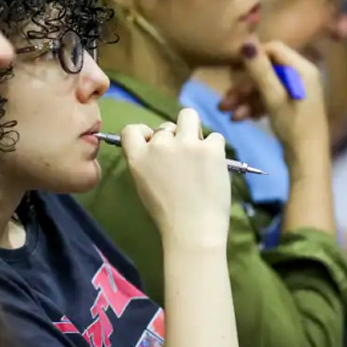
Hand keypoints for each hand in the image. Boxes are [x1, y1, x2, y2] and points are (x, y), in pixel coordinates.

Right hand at [121, 108, 230, 246]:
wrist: (193, 230)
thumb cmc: (167, 215)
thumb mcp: (144, 186)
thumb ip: (147, 162)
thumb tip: (158, 146)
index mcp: (138, 157)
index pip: (132, 129)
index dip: (144, 133)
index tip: (153, 143)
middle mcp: (159, 145)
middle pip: (165, 126)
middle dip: (174, 138)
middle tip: (183, 160)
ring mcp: (186, 144)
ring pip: (189, 116)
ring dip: (193, 130)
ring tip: (199, 152)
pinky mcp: (210, 148)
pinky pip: (215, 137)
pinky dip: (215, 149)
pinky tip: (213, 167)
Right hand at [219, 40, 328, 161]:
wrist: (307, 160)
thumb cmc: (294, 127)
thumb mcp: (273, 98)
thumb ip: (260, 70)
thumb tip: (246, 41)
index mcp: (302, 69)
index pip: (274, 49)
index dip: (253, 57)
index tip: (233, 72)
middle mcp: (301, 75)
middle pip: (267, 70)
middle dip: (244, 86)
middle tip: (224, 102)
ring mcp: (296, 91)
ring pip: (264, 86)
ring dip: (245, 99)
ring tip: (228, 114)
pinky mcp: (291, 104)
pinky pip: (269, 98)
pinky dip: (254, 106)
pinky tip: (241, 119)